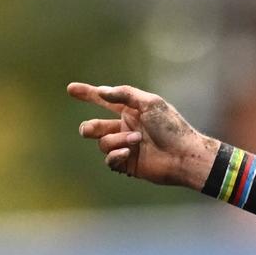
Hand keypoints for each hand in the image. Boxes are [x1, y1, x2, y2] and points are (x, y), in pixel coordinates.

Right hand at [68, 82, 219, 188]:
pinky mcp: (129, 164)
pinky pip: (109, 160)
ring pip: (103, 143)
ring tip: (137, 139)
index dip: (87, 94)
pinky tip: (128, 152)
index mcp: (130, 112)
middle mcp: (125, 128)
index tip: (70, 89)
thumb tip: (102, 91)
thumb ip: (125, 95)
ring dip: (116, 139)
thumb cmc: (172, 128)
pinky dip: (115, 155)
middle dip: (89, 128)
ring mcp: (126, 147)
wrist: (185, 155)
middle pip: (94, 127)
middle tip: (89, 130)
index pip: (104, 101)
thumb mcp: (151, 103)